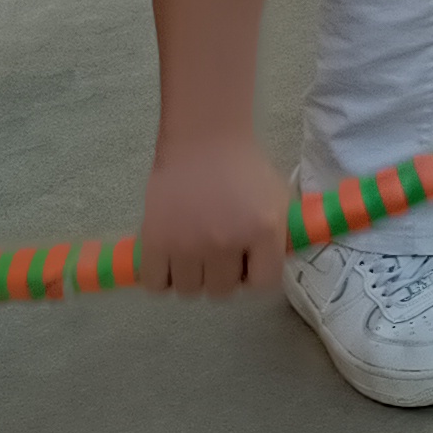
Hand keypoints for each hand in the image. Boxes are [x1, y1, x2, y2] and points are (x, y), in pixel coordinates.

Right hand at [137, 129, 290, 295]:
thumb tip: (271, 268)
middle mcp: (226, 243)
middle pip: (223, 291)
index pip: (263, 285)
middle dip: (224, 276)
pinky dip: (163, 278)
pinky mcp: (155, 241)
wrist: (204, 141)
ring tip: (194, 256)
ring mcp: (188, 245)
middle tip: (220, 256)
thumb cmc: (244, 168)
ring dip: (193, 277)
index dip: (257, 276)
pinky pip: (157, 284)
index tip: (250, 264)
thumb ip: (277, 238)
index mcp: (263, 232)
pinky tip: (170, 260)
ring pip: (189, 291)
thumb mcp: (277, 200)